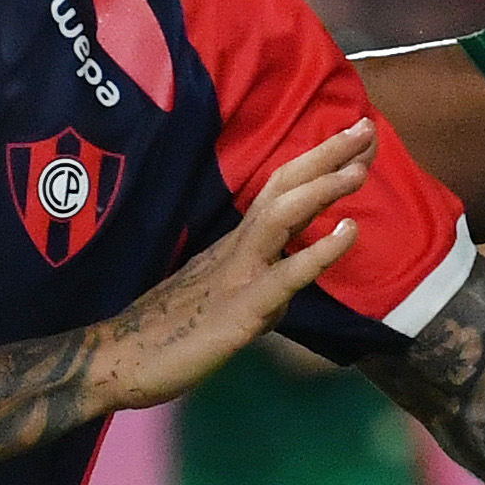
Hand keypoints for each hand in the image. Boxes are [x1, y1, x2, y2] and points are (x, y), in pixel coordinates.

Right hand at [90, 124, 373, 410]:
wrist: (119, 359)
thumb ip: (256, 290)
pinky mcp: (240, 309)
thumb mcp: (220, 300)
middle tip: (366, 126)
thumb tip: (284, 295)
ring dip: (323, 188)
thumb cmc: (167, 334)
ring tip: (360, 167)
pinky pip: (285, 277)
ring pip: (282, 216)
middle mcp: (237, 248)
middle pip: (283, 187)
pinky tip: (350, 232)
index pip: (281, 192)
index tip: (352, 139)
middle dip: (326, 155)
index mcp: (235, 244)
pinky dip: (321, 252)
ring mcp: (237, 274)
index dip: (317, 164)